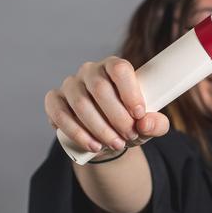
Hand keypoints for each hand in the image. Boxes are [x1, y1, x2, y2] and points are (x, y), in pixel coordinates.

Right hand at [44, 56, 169, 154]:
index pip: (119, 69)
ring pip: (81, 103)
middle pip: (100, 88)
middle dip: (117, 117)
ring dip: (100, 128)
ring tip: (115, 144)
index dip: (130, 92)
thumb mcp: (147, 125)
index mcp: (114, 67)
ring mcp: (70, 85)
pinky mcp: (54, 101)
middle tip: (129, 135)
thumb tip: (145, 122)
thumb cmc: (128, 124)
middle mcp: (90, 71)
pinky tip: (93, 145)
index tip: (140, 115)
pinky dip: (77, 132)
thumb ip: (156, 124)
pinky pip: (60, 114)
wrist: (105, 139)